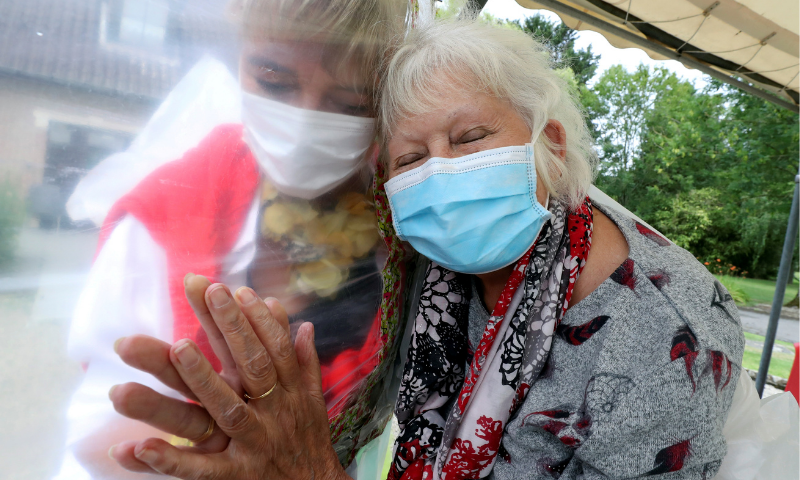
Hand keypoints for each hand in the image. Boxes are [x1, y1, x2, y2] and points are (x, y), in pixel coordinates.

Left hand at [112, 281, 347, 479]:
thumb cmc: (309, 444)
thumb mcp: (313, 401)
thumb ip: (305, 364)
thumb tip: (305, 324)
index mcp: (285, 391)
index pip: (268, 346)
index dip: (251, 316)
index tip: (230, 286)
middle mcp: (269, 411)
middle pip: (248, 366)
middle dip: (228, 326)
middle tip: (204, 288)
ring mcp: (250, 443)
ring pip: (222, 410)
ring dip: (201, 378)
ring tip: (174, 348)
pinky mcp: (233, 476)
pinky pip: (198, 470)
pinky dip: (169, 459)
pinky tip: (133, 446)